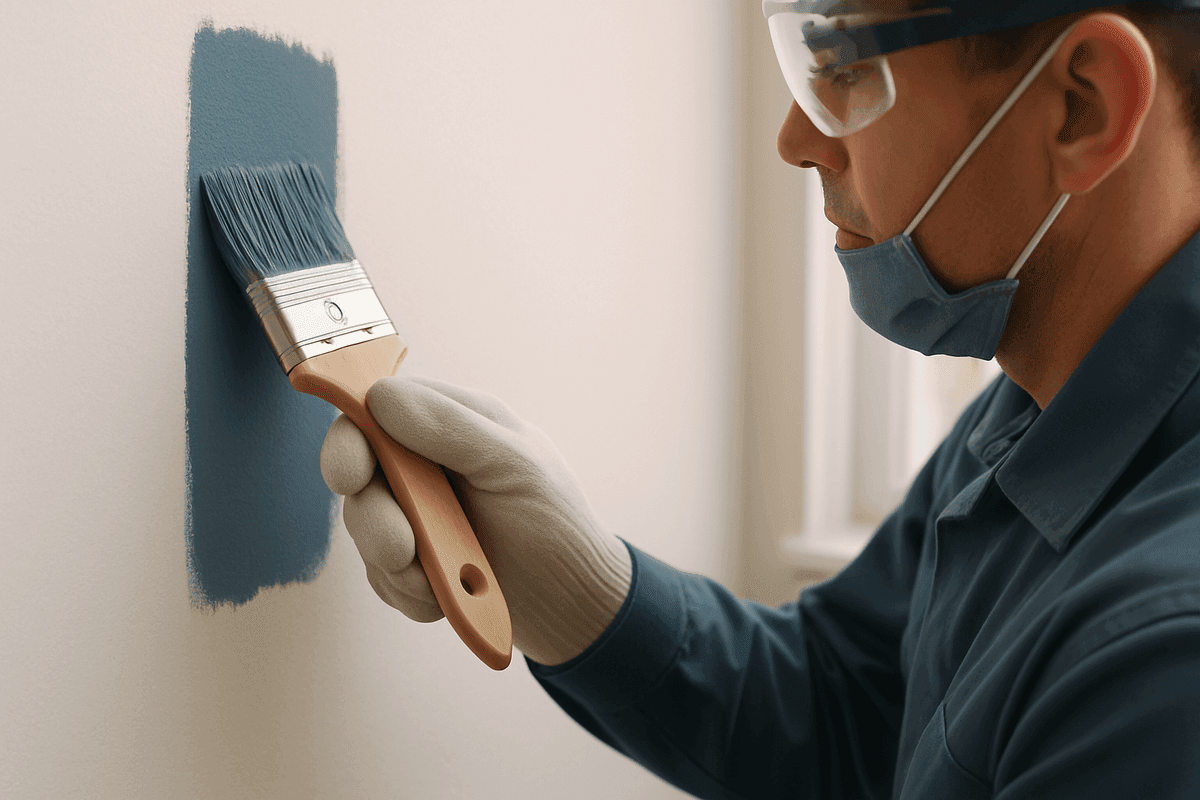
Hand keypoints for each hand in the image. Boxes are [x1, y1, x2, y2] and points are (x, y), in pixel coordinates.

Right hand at [320, 375, 631, 665]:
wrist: (574, 609)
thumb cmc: (558, 527)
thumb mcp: (516, 466)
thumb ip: (451, 428)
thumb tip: (382, 398)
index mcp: (454, 421)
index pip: (377, 409)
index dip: (352, 438)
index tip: (352, 474)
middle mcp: (427, 462)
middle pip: (359, 473)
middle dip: (374, 518)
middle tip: (402, 550)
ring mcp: (417, 513)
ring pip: (364, 530)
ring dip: (397, 565)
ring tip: (442, 583)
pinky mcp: (412, 561)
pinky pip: (382, 577)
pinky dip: (410, 593)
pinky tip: (447, 600)